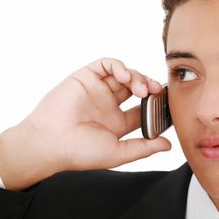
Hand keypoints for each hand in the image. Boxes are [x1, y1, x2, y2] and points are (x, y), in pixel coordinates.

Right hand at [0, 58, 171, 189]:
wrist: (50, 143)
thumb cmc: (79, 152)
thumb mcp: (118, 152)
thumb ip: (143, 147)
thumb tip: (168, 145)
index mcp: (117, 123)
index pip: (144, 109)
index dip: (157, 106)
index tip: (167, 106)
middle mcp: (109, 105)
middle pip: (137, 88)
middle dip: (150, 87)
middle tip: (158, 92)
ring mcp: (97, 90)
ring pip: (124, 75)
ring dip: (137, 77)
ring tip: (141, 89)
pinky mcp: (85, 78)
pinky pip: (106, 65)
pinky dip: (119, 67)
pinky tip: (124, 77)